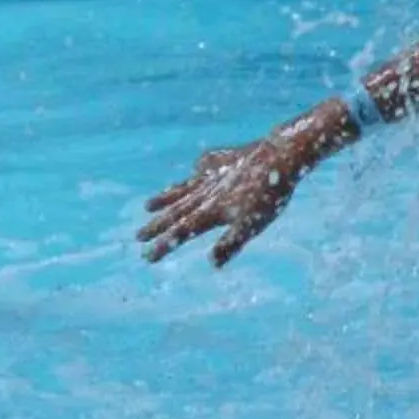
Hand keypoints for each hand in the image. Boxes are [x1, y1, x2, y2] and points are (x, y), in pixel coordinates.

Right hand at [139, 106, 343, 268]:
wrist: (280, 154)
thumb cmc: (268, 194)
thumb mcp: (252, 225)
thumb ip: (231, 244)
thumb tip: (213, 264)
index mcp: (210, 211)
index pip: (182, 233)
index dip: (164, 245)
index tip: (147, 257)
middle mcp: (205, 192)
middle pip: (176, 212)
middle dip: (157, 226)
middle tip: (138, 236)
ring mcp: (213, 174)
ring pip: (184, 188)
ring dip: (166, 198)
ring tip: (148, 205)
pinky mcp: (225, 159)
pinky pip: (206, 164)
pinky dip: (198, 168)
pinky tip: (195, 167)